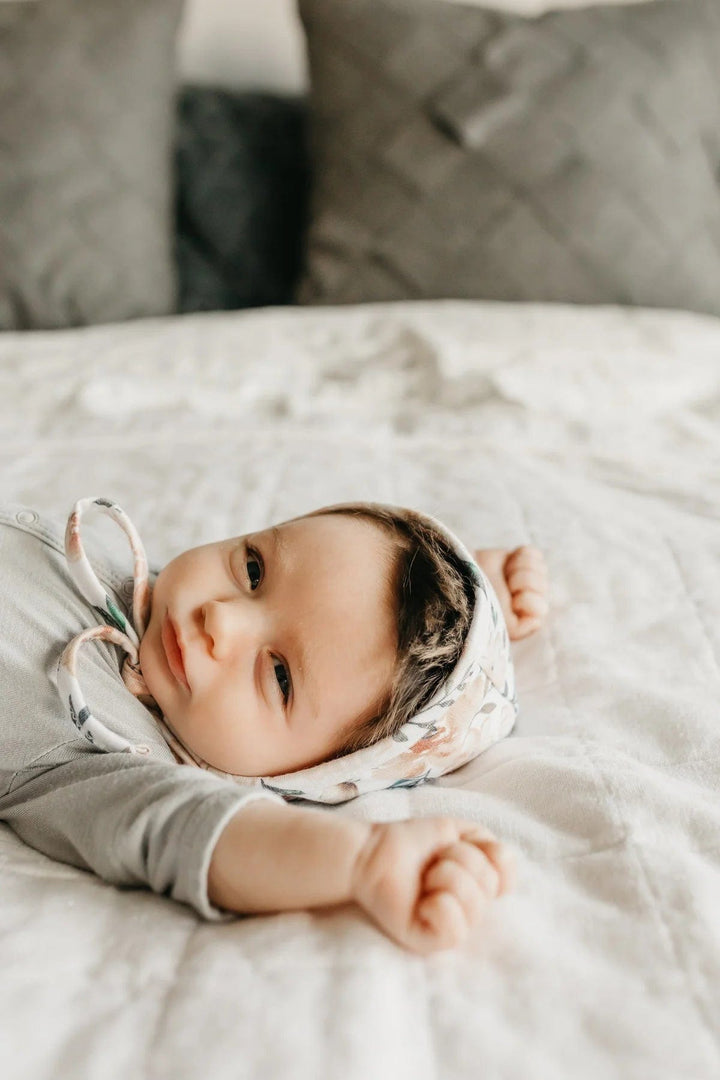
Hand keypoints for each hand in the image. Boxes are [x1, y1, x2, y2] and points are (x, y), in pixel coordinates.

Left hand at [350, 817, 514, 953]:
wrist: (372, 851)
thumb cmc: (412, 842)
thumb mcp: (456, 830)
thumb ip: (488, 842)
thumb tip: (506, 861)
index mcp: (478, 884)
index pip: (507, 877)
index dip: (492, 858)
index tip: (463, 845)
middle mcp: (469, 908)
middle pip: (489, 886)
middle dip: (460, 859)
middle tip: (434, 859)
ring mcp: (450, 926)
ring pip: (474, 906)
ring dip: (446, 877)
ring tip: (425, 876)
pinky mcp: (430, 941)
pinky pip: (455, 931)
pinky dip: (441, 906)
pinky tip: (423, 900)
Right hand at [474, 545, 548, 640]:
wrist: (462, 578)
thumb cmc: (479, 605)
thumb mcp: (497, 625)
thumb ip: (521, 629)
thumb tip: (536, 619)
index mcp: (527, 618)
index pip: (541, 607)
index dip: (524, 600)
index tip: (509, 601)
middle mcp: (530, 599)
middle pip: (541, 585)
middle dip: (520, 582)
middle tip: (503, 586)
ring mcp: (527, 578)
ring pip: (539, 568)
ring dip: (518, 569)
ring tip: (503, 575)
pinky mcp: (520, 559)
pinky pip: (534, 554)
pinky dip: (520, 556)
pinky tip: (507, 564)